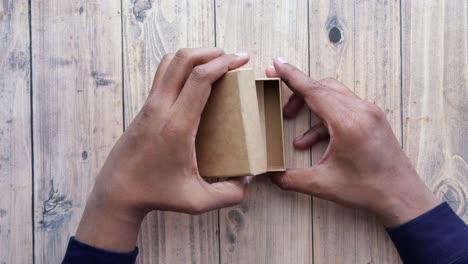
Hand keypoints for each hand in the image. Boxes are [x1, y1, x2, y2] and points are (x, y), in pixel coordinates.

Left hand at [76, 48, 251, 250]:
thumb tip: (248, 178)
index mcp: (177, 126)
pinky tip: (195, 78)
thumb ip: (229, 194)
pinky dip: (181, 66)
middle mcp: (161, 108)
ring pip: (170, 62)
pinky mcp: (144, 107)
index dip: (223, 63)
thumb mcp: (198, 201)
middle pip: (184, 60)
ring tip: (215, 62)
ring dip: (194, 55)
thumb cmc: (157, 194)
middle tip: (233, 58)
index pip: (199, 79)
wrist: (118, 191)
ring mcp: (149, 105)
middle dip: (212, 52)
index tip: (242, 60)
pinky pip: (163, 74)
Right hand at [267, 58, 438, 226]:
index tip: (276, 64)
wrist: (402, 196)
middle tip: (278, 99)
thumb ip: (291, 179)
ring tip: (290, 117)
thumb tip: (270, 177)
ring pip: (333, 94)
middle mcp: (361, 111)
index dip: (291, 76)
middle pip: (322, 87)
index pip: (314, 90)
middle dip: (297, 92)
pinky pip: (344, 107)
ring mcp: (370, 112)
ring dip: (310, 103)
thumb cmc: (367, 189)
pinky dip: (324, 117)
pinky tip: (310, 140)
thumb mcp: (323, 184)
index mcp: (348, 122)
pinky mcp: (373, 119)